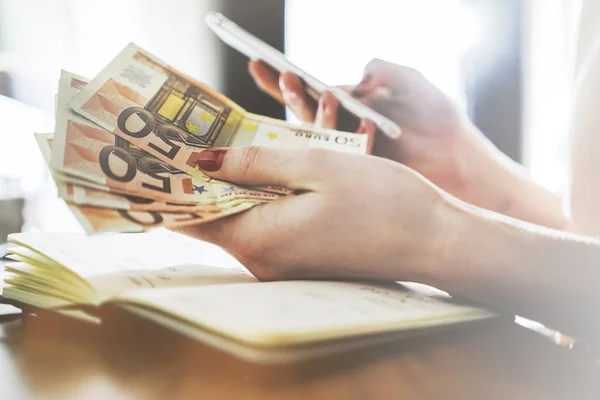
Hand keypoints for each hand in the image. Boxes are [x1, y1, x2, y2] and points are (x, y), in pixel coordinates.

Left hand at [175, 147, 450, 281]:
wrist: (433, 241)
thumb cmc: (383, 202)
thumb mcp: (315, 167)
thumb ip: (254, 164)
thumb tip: (201, 160)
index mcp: (260, 239)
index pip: (188, 217)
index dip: (167, 186)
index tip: (154, 157)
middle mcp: (263, 261)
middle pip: (212, 217)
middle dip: (201, 177)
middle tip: (197, 137)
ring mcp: (282, 264)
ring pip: (239, 218)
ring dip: (236, 184)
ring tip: (238, 145)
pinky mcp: (300, 259)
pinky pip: (265, 225)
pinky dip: (260, 197)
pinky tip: (274, 170)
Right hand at [248, 59, 481, 197]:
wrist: (463, 163)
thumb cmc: (440, 120)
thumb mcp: (413, 83)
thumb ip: (385, 71)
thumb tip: (358, 74)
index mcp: (351, 106)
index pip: (309, 90)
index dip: (282, 79)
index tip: (258, 61)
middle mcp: (342, 129)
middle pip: (302, 111)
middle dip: (287, 93)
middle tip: (279, 76)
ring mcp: (347, 152)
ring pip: (314, 134)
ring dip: (311, 113)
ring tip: (317, 93)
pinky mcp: (355, 173)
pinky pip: (335, 156)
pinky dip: (338, 139)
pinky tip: (348, 127)